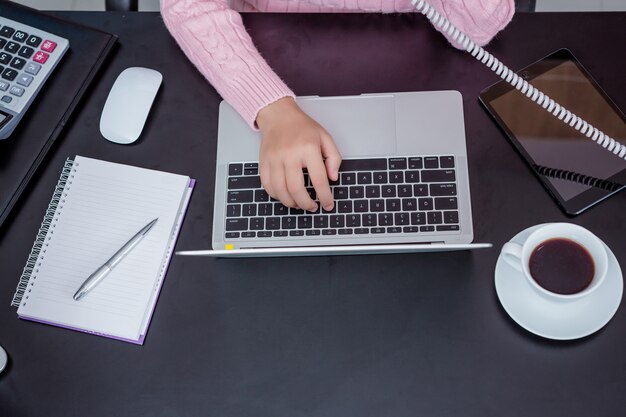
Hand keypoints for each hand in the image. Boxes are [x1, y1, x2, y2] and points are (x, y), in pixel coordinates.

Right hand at [256, 97, 341, 211]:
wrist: (279, 116)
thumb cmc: (302, 127)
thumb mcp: (325, 137)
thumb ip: (334, 158)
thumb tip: (333, 178)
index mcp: (308, 148)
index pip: (319, 179)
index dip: (325, 196)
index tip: (328, 204)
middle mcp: (290, 154)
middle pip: (297, 189)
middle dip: (306, 204)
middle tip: (313, 207)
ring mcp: (274, 159)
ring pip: (280, 190)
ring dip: (291, 203)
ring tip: (299, 204)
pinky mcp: (264, 162)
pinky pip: (267, 185)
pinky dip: (276, 195)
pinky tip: (285, 196)